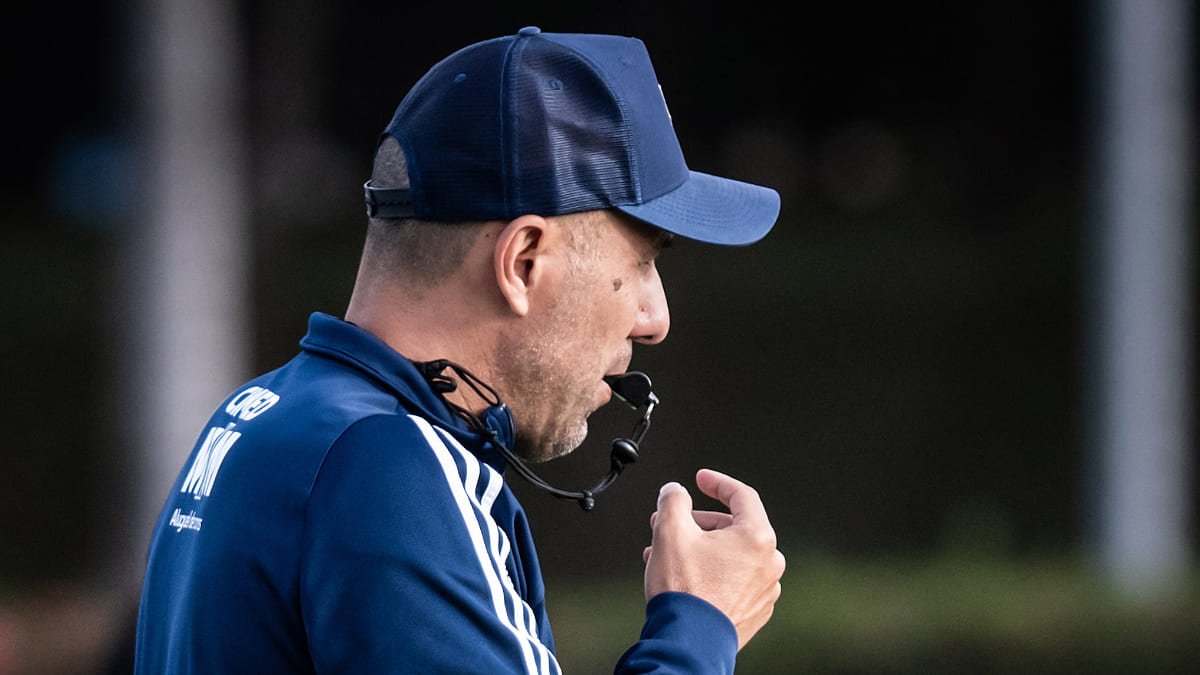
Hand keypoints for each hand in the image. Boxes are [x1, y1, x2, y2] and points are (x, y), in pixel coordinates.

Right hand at [642, 468, 784, 649]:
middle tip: (669, 523)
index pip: (742, 495)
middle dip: (696, 523)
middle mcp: (768, 563)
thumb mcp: (670, 531)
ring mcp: (764, 590)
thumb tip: (675, 491)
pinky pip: (732, 581)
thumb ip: (673, 500)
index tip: (700, 480)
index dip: (717, 482)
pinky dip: (710, 573)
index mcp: (757, 538)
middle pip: (731, 528)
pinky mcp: (753, 612)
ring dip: (699, 549)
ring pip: (729, 556)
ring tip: (666, 553)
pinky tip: (682, 577)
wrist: (689, 643)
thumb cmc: (685, 591)